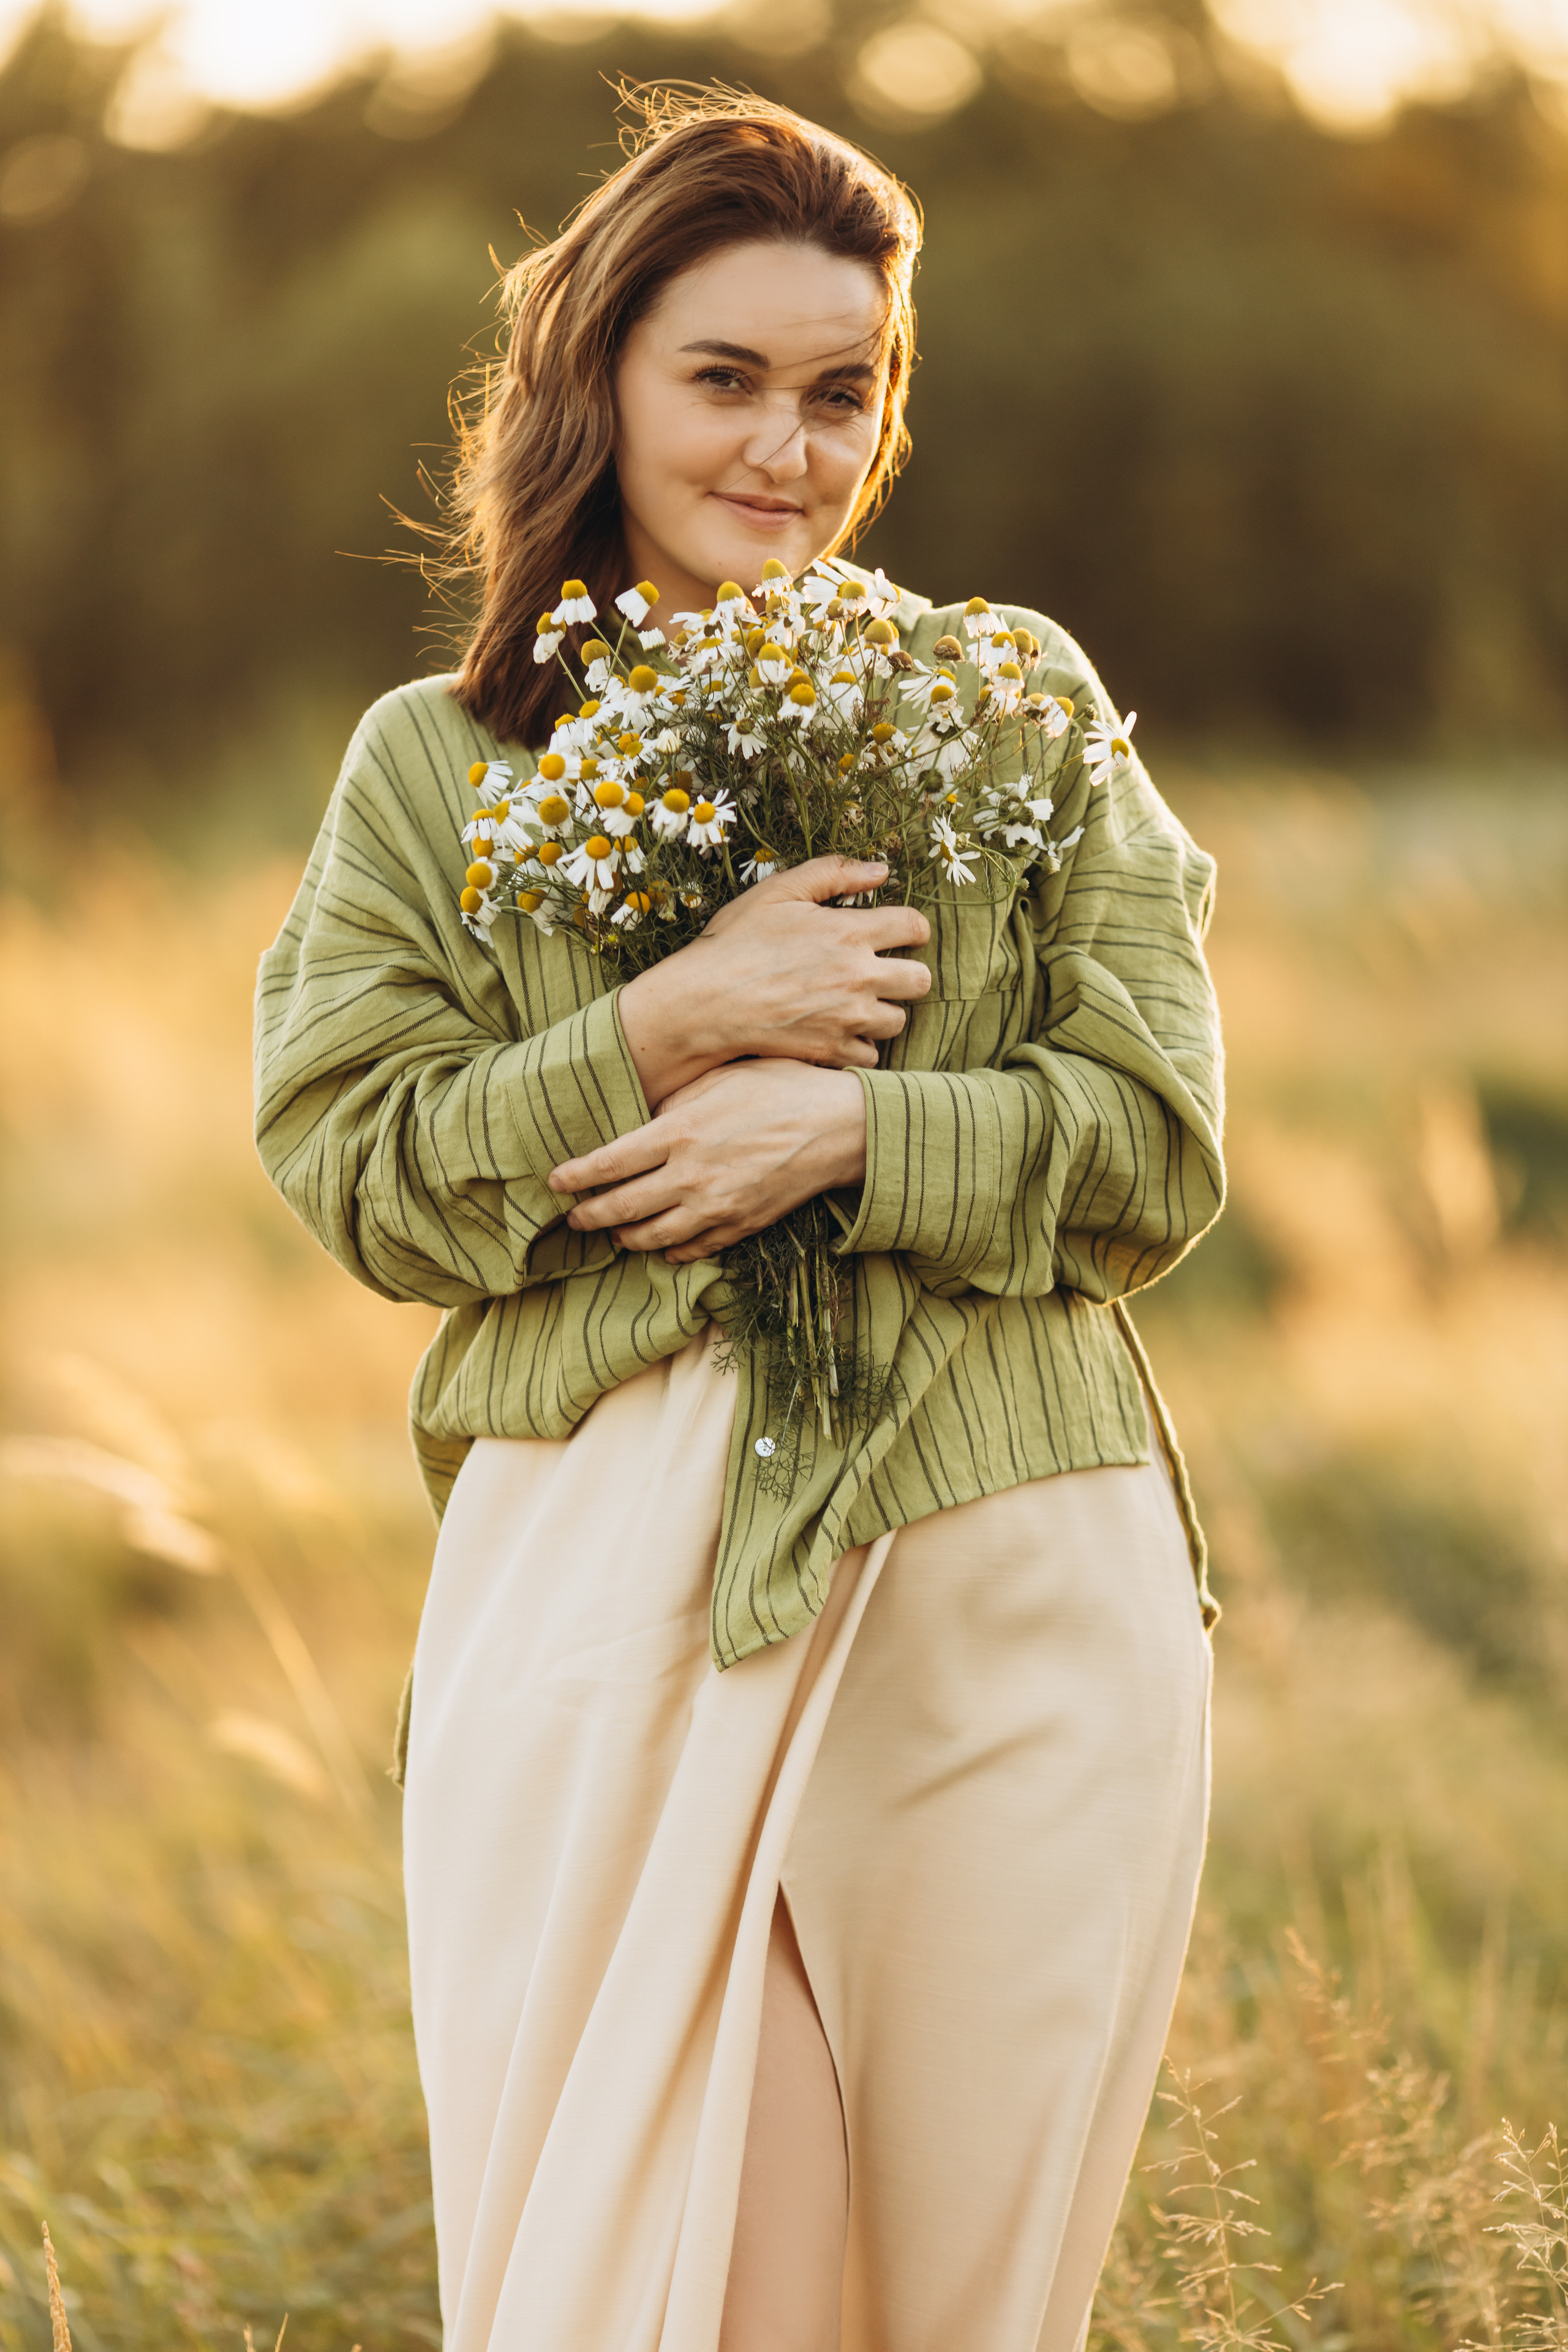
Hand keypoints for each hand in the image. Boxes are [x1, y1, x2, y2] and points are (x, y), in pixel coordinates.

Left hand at [548, 1059, 866, 1263]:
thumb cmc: (781, 1088)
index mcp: (678, 1133)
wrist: (840, 1127)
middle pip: (621, 1208)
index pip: (607, 1164)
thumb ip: (673, 1104)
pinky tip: (661, 1245)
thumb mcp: (719, 1080)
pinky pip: (692, 1250)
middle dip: (589, 1215)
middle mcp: (690, 1177)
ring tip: (612, 1233)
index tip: (554, 1181)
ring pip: (652, 1238)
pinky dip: (670, 1251)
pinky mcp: (740, 1227)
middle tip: (571, 1217)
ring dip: (624, 1238)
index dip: (575, 1177)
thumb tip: (641, 1121)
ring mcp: (716, 1208)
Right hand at [616, 856, 930, 1106]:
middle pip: (920, 980)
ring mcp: (848, 1017)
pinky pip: (869, 1055)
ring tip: (855, 1004)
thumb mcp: (778, 892)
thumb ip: (832, 873)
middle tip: (880, 973)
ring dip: (882, 1012)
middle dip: (906, 975)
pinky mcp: (832, 1050)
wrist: (704, 1002)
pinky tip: (836, 1030)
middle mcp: (859, 976)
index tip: (897, 934)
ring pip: (897, 1021)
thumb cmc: (735, 943)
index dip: (911, 929)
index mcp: (851, 931)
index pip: (916, 926)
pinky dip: (858, 1045)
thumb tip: (880, 870)